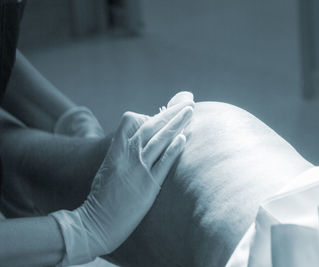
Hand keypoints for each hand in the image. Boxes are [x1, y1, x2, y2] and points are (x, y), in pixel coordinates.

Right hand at [51, 98, 193, 265]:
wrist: (97, 223)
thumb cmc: (100, 199)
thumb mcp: (106, 169)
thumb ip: (119, 155)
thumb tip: (132, 146)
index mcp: (114, 150)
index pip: (130, 121)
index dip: (147, 116)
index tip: (162, 113)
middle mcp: (128, 155)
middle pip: (151, 125)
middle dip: (170, 112)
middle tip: (187, 102)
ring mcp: (139, 168)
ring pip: (160, 138)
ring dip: (177, 123)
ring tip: (190, 111)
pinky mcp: (149, 184)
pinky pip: (165, 161)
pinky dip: (175, 148)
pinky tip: (184, 138)